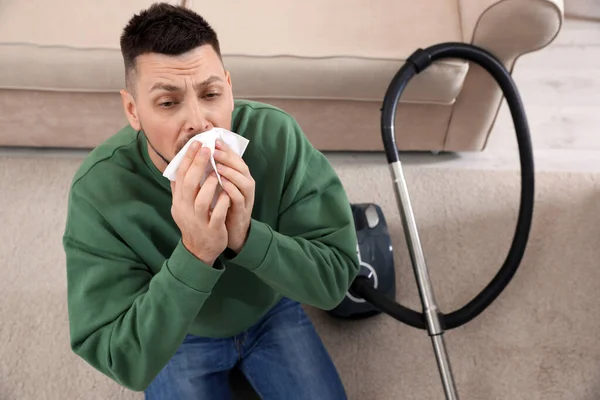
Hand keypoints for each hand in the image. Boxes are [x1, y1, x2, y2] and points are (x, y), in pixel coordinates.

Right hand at [170, 142, 230, 265]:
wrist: (199, 250)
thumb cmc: (194, 223)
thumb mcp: (182, 206)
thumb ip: (180, 189)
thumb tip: (176, 168)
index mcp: (179, 201)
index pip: (180, 176)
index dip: (187, 159)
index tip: (196, 143)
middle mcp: (185, 209)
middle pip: (189, 184)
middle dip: (198, 165)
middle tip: (207, 149)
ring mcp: (198, 220)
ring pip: (201, 200)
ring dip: (209, 184)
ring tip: (217, 172)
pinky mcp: (212, 229)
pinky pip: (217, 215)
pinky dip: (222, 203)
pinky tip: (228, 193)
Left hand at [213, 139, 254, 252]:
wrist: (230, 232)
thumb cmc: (222, 207)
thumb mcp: (217, 188)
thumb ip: (212, 173)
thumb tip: (196, 157)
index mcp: (238, 178)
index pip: (234, 159)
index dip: (225, 149)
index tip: (213, 140)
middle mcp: (245, 185)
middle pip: (241, 166)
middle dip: (228, 157)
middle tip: (214, 150)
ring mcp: (246, 198)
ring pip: (244, 180)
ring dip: (230, 172)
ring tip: (217, 165)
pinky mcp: (243, 210)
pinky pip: (240, 198)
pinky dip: (232, 190)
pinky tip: (222, 184)